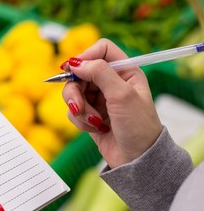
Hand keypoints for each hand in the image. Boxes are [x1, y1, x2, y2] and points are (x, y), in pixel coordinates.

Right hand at [61, 38, 161, 167]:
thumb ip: (100, 73)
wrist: (137, 160)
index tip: (72, 69)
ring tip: (91, 121)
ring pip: (73, 92)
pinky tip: (94, 128)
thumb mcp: (122, 95)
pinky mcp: (90, 114)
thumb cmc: (139, 127)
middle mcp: (111, 82)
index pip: (101, 50)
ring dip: (78, 108)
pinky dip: (79, 120)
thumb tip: (75, 62)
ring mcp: (99, 99)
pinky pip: (73, 110)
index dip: (85, 56)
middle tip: (77, 106)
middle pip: (81, 73)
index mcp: (125, 71)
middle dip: (75, 90)